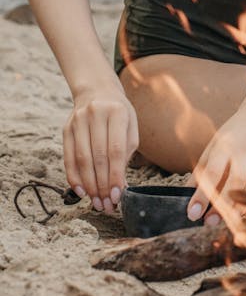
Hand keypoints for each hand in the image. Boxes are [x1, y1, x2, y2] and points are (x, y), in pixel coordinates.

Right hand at [63, 81, 138, 212]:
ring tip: (96, 202)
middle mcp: (95, 115)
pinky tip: (82, 191)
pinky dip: (74, 177)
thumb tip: (120, 185)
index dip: (115, 175)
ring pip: (82, 160)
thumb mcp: (130, 125)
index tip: (118, 195)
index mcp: (117, 112)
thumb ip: (126, 152)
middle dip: (103, 185)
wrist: (97, 91)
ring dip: (89, 185)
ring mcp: (78, 121)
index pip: (115, 150)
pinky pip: (68, 158)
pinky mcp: (66, 129)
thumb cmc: (119, 113)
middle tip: (107, 205)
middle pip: (98, 157)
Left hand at [187, 88, 245, 225]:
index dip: (202, 195)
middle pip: (235, 181)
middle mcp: (244, 151)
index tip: (192, 215)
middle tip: (210, 223)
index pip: (211, 172)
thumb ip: (202, 170)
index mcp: (225, 146)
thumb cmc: (234, 135)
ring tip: (233, 218)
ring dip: (245, 203)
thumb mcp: (214, 146)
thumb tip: (184, 196)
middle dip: (223, 204)